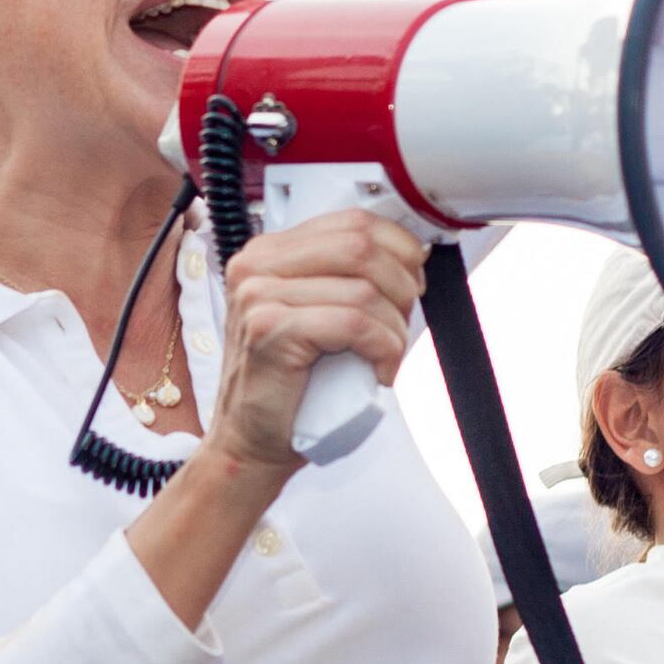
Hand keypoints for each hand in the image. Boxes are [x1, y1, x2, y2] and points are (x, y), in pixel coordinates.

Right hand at [206, 208, 424, 472]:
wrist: (250, 442)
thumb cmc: (291, 387)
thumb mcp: (316, 315)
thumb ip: (343, 280)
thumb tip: (410, 257)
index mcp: (268, 253)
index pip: (351, 221)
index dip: (397, 246)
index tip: (413, 278)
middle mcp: (256, 266)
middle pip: (361, 246)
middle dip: (401, 285)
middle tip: (403, 322)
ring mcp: (258, 295)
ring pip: (364, 289)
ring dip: (394, 327)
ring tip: (387, 355)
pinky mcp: (270, 329)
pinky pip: (355, 323)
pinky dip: (383, 349)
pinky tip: (377, 370)